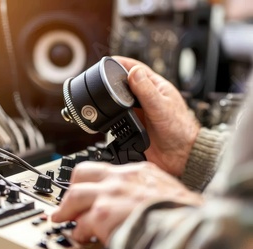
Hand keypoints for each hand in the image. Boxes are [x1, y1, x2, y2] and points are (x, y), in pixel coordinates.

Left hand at [51, 161, 202, 243]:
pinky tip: (82, 238)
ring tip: (65, 220)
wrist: (190, 227)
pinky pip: (80, 222)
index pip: (106, 168)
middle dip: (72, 189)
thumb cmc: (184, 216)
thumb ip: (145, 191)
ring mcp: (110, 194)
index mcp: (139, 171)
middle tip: (68, 203)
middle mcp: (122, 178)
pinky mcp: (103, 213)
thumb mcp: (167, 191)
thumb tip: (135, 202)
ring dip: (68, 210)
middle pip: (82, 174)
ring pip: (74, 195)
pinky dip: (78, 232)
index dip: (91, 180)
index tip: (85, 188)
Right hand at [112, 56, 199, 176]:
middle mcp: (146, 99)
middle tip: (100, 78)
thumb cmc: (180, 130)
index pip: (136, 69)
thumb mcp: (161, 107)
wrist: (180, 157)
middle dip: (113, 81)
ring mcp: (140, 112)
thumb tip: (134, 71)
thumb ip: (146, 90)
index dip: (123, 63)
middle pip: (125, 84)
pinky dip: (112, 116)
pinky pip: (119, 118)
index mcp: (156, 88)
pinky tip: (108, 116)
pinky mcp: (134, 126)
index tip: (110, 60)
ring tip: (102, 97)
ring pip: (120, 101)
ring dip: (112, 99)